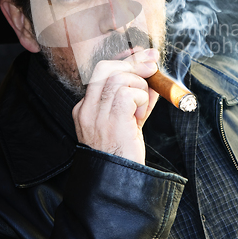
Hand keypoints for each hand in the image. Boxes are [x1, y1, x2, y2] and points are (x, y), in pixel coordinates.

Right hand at [72, 48, 158, 164]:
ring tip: (141, 109)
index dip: (126, 60)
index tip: (143, 55)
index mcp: (85, 108)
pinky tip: (139, 116)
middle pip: (106, 68)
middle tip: (152, 66)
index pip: (102, 71)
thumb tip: (151, 78)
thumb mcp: (129, 121)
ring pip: (119, 78)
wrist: (119, 183)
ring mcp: (96, 115)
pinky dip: (140, 100)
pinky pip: (128, 93)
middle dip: (134, 62)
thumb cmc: (124, 155)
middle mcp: (86, 109)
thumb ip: (137, 98)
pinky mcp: (111, 121)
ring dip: (139, 88)